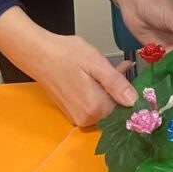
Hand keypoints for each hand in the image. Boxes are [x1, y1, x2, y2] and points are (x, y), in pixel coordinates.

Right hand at [0, 7, 137, 126]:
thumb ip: (116, 83)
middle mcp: (85, 118)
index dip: (129, 90)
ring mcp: (77, 116)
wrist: (38, 54)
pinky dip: (98, 90)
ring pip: (104, 104)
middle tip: (121, 67)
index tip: (129, 76)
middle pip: (114, 106)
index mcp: (94, 108)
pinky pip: (92, 103)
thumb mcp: (96, 63)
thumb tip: (133, 100)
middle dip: (119, 88)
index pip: (125, 107)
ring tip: (108, 68)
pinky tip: (96, 75)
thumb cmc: (64, 54)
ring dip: (109, 88)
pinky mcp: (72, 111)